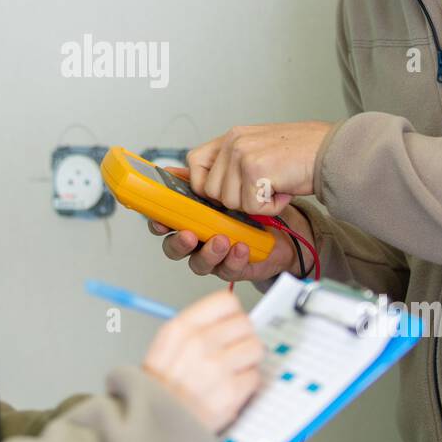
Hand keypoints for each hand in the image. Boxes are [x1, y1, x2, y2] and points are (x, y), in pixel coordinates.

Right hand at [141, 289, 262, 432]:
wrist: (152, 425)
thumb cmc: (159, 388)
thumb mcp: (166, 345)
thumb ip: (196, 328)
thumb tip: (228, 321)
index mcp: (181, 328)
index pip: (226, 302)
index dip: (233, 314)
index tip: (232, 324)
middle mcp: (199, 343)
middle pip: (245, 324)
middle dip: (243, 337)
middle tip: (234, 350)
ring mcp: (216, 367)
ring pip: (255, 348)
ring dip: (247, 360)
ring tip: (232, 371)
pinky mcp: (230, 392)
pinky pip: (254, 376)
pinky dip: (246, 383)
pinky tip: (230, 388)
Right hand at [148, 192, 312, 283]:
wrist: (284, 225)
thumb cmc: (249, 205)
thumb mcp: (223, 185)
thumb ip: (197, 178)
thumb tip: (170, 171)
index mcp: (189, 220)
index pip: (165, 224)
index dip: (158, 224)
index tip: (161, 220)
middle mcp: (197, 241)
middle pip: (174, 249)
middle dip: (180, 243)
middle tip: (190, 234)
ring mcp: (214, 257)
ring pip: (199, 263)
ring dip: (209, 252)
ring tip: (223, 240)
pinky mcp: (234, 269)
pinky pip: (228, 270)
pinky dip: (233, 260)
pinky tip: (241, 248)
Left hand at [186, 121, 336, 214]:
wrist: (333, 152)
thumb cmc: (302, 156)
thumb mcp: (260, 151)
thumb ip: (234, 164)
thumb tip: (207, 189)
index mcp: (232, 136)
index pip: (194, 162)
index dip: (203, 184)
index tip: (224, 194)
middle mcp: (233, 141)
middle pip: (212, 191)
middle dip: (238, 199)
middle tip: (264, 187)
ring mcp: (242, 154)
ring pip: (230, 202)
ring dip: (256, 204)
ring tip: (276, 186)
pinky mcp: (255, 169)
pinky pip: (252, 207)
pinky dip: (271, 207)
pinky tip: (284, 190)